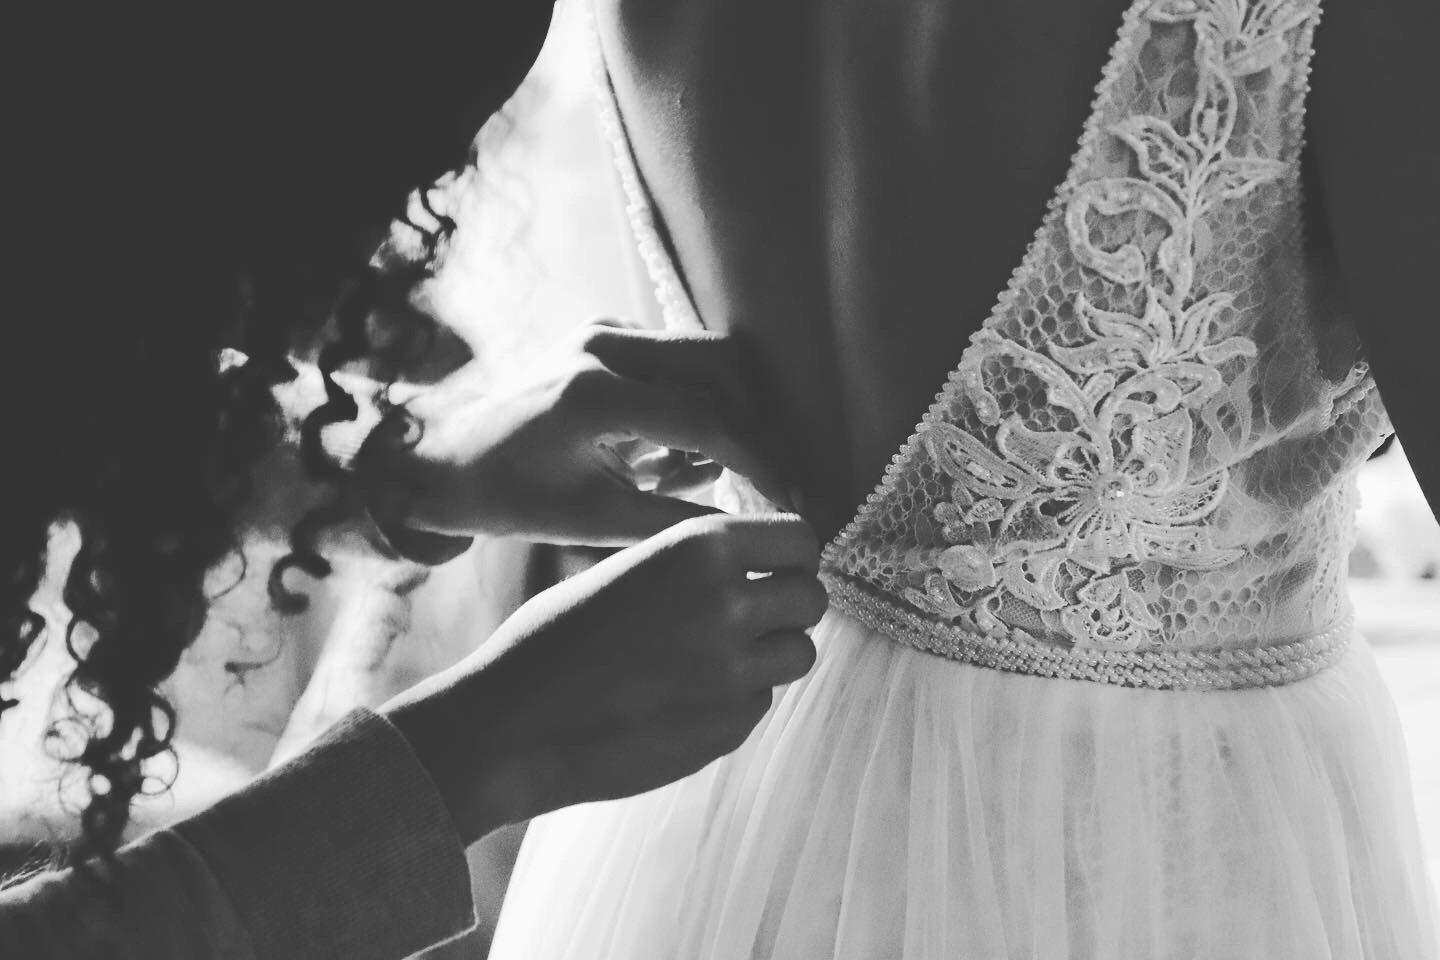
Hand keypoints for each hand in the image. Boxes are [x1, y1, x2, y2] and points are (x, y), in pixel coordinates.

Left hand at [356, 320, 789, 546]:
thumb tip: (752, 530)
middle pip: (722, 361)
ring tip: (696, 475)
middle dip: (755, 418)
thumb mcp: (597, 523)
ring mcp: (603, 331)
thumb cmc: (516, 499)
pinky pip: (674, 360)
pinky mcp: (605, 333)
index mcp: (596, 394)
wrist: (450, 458)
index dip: (758, 461)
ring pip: (703, 357)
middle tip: (770, 473)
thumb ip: (676, 524)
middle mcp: (603, 345)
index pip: (707, 420)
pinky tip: (665, 457)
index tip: (789, 496)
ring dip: (721, 410)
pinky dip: (689, 403)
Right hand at [381, 514, 826, 843]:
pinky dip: (733, 701)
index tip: (777, 569)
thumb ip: (693, 567)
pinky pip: (759, 703)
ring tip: (714, 660)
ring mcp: (732, 673)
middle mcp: (726, 605)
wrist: (511, 725)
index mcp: (697, 550)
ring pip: (799, 654)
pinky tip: (678, 701)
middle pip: (812, 598)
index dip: (792, 555)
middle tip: (755, 617)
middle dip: (789, 606)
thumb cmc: (552, 640)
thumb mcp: (625, 571)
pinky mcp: (727, 729)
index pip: (798, 539)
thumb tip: (755, 569)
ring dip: (769, 655)